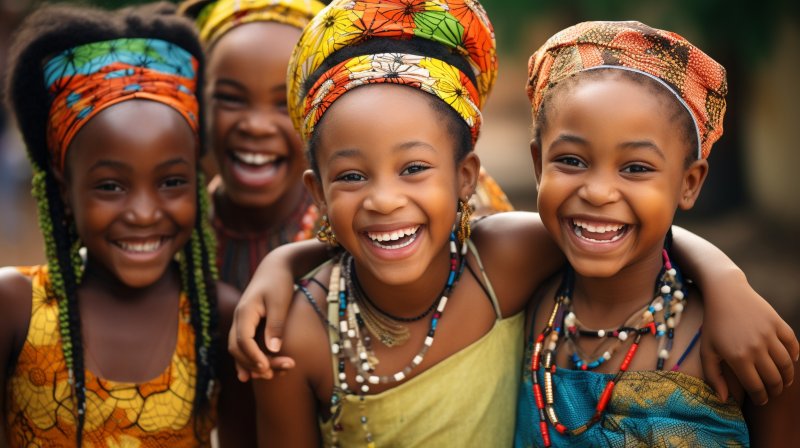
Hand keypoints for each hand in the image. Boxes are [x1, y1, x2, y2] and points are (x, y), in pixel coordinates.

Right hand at [227, 262, 296, 381]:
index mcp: (245, 312)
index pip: (243, 340)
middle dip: (254, 364)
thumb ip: (276, 325)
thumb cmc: (279, 282)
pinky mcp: (248, 325)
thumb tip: (273, 350)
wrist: (275, 268)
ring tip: (272, 376)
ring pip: (239, 350)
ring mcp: (241, 322)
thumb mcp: (280, 302)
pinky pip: (243, 347)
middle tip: (274, 374)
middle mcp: (239, 319)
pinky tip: (253, 375)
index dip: (253, 357)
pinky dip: (248, 360)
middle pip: (238, 349)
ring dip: (252, 364)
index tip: (267, 369)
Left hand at [701, 270, 798, 404]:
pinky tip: (790, 361)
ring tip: (783, 381)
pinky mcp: (778, 324)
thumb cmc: (714, 324)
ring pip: (786, 365)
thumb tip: (724, 399)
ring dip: (787, 377)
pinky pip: (793, 345)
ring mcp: (769, 335)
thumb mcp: (707, 350)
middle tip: (772, 393)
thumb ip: (713, 377)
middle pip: (774, 379)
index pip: (756, 387)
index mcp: (737, 358)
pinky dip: (795, 356)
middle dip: (775, 391)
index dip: (760, 398)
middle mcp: (756, 348)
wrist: (726, 293)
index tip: (761, 401)